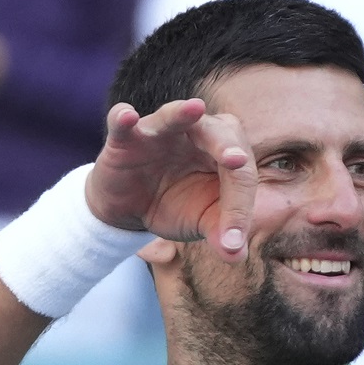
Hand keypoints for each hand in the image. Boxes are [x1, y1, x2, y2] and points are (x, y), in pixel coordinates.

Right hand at [85, 98, 257, 260]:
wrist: (132, 210)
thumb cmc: (176, 206)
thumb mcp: (200, 222)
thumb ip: (221, 234)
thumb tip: (237, 256)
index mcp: (224, 152)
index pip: (241, 174)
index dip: (239, 208)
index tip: (233, 241)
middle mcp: (197, 134)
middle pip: (220, 133)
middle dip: (228, 148)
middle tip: (238, 161)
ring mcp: (159, 132)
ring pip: (174, 116)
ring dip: (183, 113)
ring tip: (195, 108)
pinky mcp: (125, 139)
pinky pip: (122, 123)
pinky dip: (122, 118)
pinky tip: (126, 116)